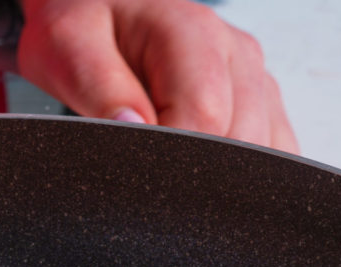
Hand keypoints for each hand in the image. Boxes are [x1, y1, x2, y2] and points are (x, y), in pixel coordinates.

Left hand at [16, 0, 298, 152]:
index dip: (170, 157)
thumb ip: (101, 87)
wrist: (97, 16)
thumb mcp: (68, 46)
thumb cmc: (82, 29)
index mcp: (192, 31)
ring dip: (217, 175)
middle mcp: (234, 51)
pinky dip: (241, 174)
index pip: (203, 114)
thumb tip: (135, 128)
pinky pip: (272, 149)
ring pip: (262, 150)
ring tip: (164, 169)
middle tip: (144, 176)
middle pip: (239, 138)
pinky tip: (198, 174)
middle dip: (192, 171)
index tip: (135, 172)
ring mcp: (253, 76)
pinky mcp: (259, 102)